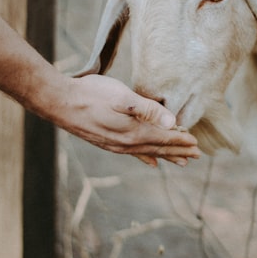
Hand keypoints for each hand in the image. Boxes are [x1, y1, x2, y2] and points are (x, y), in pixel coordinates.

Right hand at [55, 74, 201, 167]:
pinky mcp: (106, 142)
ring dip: (166, 155)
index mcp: (134, 132)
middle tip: (197, 155)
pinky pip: (133, 154)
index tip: (197, 144)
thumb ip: (149, 109)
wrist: (59, 102)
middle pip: (159, 149)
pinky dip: (146, 158)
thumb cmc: (92, 95)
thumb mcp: (123, 97)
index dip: (182, 140)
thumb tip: (172, 122)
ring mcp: (115, 145)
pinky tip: (150, 162)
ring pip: (148, 153)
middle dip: (179, 151)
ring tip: (181, 161)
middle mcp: (127, 143)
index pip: (164, 138)